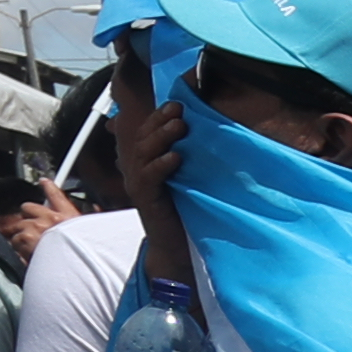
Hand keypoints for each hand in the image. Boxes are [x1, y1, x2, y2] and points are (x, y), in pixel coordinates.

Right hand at [113, 47, 196, 288]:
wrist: (177, 248)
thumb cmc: (187, 213)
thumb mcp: (189, 180)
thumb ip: (192, 160)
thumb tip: (211, 136)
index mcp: (150, 163)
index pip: (149, 132)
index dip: (160, 116)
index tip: (178, 103)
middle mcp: (140, 170)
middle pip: (143, 137)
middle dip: (160, 120)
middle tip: (178, 109)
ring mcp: (139, 184)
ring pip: (143, 153)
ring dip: (161, 137)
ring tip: (179, 125)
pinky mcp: (144, 199)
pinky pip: (148, 177)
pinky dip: (160, 165)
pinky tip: (175, 157)